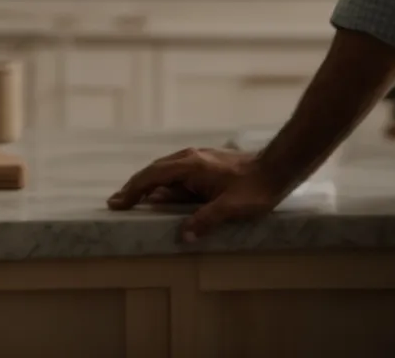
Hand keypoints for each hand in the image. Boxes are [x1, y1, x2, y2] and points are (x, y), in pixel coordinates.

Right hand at [107, 147, 293, 242]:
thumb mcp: (231, 208)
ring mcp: (198, 159)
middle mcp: (190, 158)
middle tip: (116, 204)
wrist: (278, 167)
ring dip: (149, 186)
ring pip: (165, 172)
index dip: (132, 190)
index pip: (152, 176)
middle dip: (134, 188)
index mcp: (191, 165)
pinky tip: (162, 197)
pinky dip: (164, 185)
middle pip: (154, 172)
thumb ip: (205, 220)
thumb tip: (183, 236)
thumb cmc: (255, 188)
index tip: (116, 203)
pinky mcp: (206, 164)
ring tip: (134, 202)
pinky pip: (178, 175)